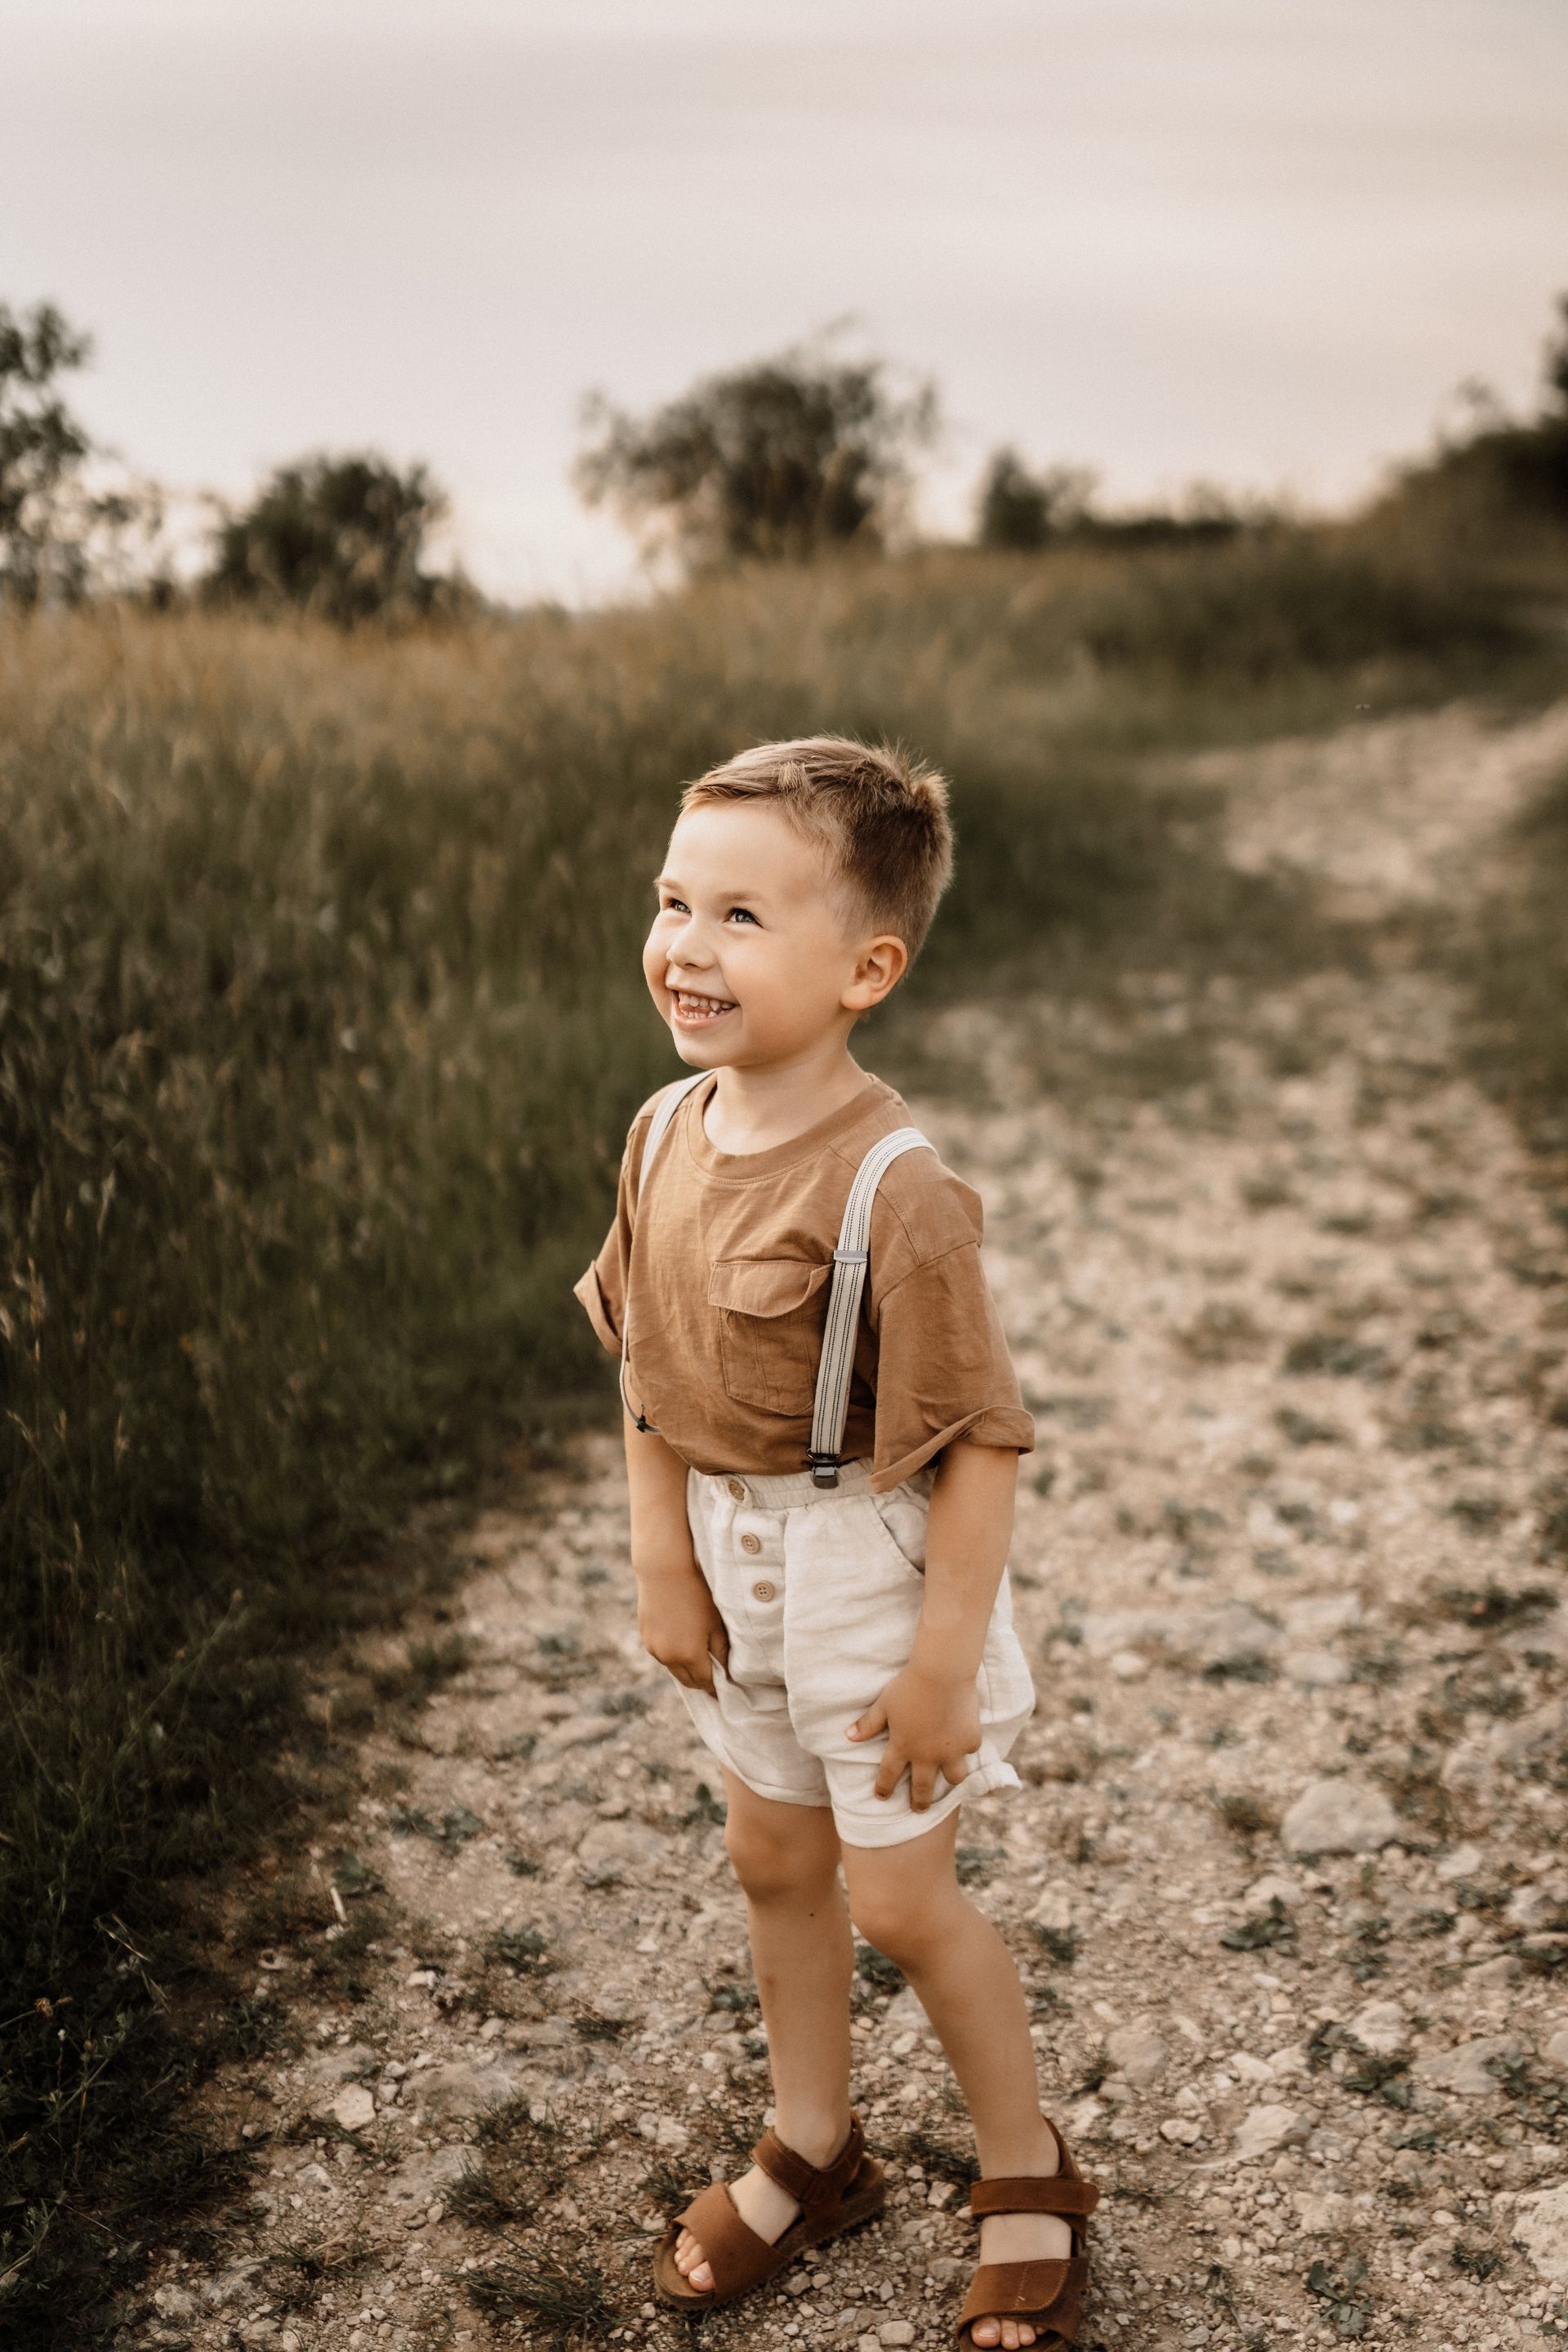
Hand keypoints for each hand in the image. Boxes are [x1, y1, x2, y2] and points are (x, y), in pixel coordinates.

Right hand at [637, 1560, 728, 1694]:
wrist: (664, 1569)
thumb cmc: (697, 1593)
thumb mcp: (716, 1623)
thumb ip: (721, 1651)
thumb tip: (727, 1670)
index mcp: (688, 1656)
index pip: (705, 1683)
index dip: (716, 1689)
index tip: (725, 1691)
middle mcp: (667, 1657)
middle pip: (688, 1681)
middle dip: (701, 1682)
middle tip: (715, 1679)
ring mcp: (653, 1647)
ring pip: (673, 1668)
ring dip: (686, 1668)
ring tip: (699, 1657)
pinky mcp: (645, 1635)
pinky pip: (662, 1653)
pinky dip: (673, 1654)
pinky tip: (682, 1640)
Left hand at [846, 1660, 980, 1809]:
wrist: (943, 1673)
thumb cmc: (909, 1685)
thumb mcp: (884, 1704)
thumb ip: (868, 1723)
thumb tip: (848, 1736)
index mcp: (903, 1746)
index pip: (889, 1775)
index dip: (884, 1788)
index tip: (881, 1797)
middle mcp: (928, 1755)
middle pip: (923, 1788)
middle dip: (919, 1803)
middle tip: (919, 1810)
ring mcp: (951, 1750)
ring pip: (954, 1778)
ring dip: (949, 1780)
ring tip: (949, 1779)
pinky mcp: (970, 1740)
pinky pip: (970, 1750)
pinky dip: (966, 1748)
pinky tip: (965, 1743)